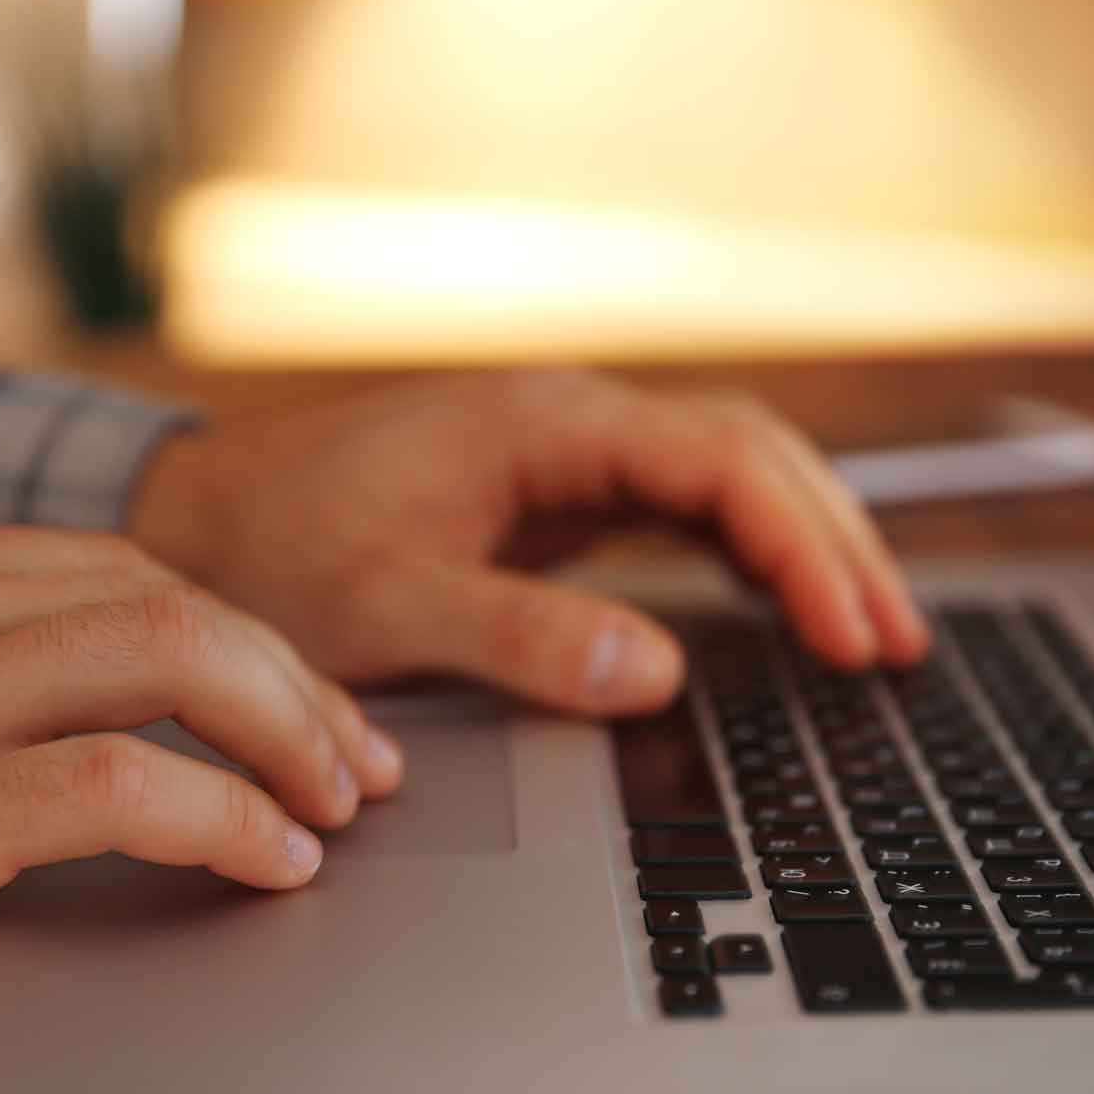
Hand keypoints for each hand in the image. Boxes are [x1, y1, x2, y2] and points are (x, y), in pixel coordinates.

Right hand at [0, 522, 401, 1027]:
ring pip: (177, 662)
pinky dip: (227, 819)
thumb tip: (44, 708)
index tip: (301, 703)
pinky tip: (271, 860)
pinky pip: (127, 787)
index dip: (243, 640)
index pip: (131, 573)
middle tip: (360, 759)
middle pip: (182, 605)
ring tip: (339, 807)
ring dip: (290, 736)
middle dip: (298, 683)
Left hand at [131, 368, 927, 716]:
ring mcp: (566, 456)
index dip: (804, 547)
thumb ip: (520, 635)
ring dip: (804, 542)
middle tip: (894, 645)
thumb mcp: (388, 605)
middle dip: (833, 544)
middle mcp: (570, 423)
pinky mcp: (552, 496)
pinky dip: (747, 552)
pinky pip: (681, 507)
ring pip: (727, 474)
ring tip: (870, 630)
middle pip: (751, 455)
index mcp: (546, 426)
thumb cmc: (276, 552)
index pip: (724, 463)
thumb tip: (656, 670)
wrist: (198, 522)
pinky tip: (779, 603)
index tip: (852, 634)